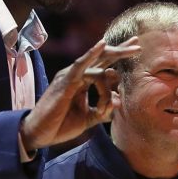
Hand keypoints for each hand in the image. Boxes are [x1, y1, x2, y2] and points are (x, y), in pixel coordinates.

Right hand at [20, 38, 140, 150]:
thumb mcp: (87, 119)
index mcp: (82, 82)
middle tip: (138, 45)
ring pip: (98, 63)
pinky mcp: (65, 81)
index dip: (118, 58)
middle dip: (121, 51)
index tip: (136, 51)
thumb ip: (103, 111)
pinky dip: (91, 54)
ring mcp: (70, 76)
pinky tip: (103, 45)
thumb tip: (120, 103)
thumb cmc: (60, 125)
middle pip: (102, 59)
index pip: (103, 66)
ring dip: (117, 55)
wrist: (40, 134)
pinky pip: (81, 65)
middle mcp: (77, 75)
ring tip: (133, 51)